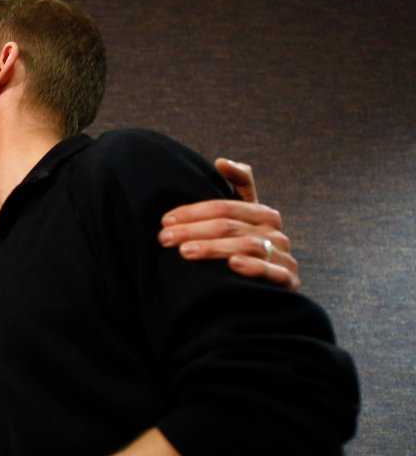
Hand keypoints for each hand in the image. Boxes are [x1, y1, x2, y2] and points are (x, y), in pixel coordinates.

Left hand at [158, 158, 299, 290]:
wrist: (263, 295)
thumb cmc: (243, 253)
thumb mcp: (238, 221)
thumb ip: (236, 188)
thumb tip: (221, 161)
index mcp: (262, 214)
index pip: (224, 207)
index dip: (193, 212)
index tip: (166, 219)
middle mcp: (275, 232)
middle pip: (230, 226)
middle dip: (193, 230)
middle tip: (165, 238)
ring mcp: (283, 256)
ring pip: (248, 246)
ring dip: (214, 248)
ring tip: (185, 252)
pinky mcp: (289, 281)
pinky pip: (273, 272)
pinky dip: (254, 267)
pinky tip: (233, 265)